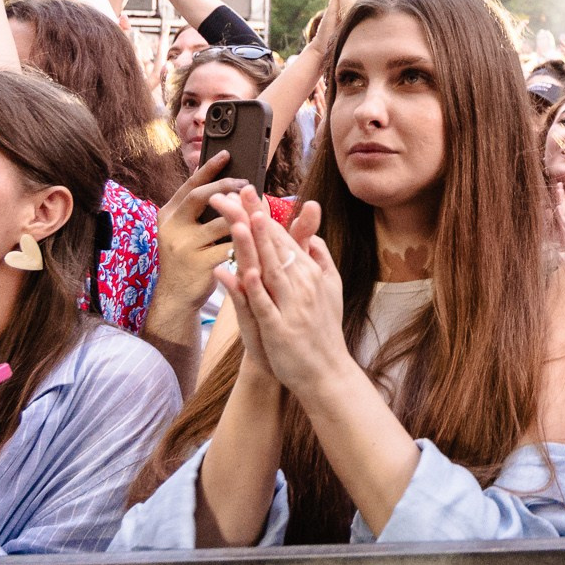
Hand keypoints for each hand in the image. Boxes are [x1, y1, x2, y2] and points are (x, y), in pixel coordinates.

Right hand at [155, 151, 245, 310]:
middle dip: (226, 187)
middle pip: (200, 197)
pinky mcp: (198, 264)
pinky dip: (244, 240)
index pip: (190, 185)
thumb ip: (198, 210)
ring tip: (258, 209)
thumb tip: (224, 181)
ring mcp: (183, 246)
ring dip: (242, 215)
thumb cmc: (188, 258)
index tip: (226, 154)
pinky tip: (258, 236)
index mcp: (168, 214)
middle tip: (248, 183)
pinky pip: (228, 247)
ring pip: (219, 223)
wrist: (177, 296)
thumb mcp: (185, 231)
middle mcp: (171, 227)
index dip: (208, 169)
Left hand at [213, 190, 349, 395]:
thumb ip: (321, 259)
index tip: (245, 191)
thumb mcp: (331, 288)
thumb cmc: (324, 330)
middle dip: (251, 217)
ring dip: (256, 244)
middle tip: (233, 192)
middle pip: (273, 245)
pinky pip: (265, 305)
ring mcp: (292, 306)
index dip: (261, 213)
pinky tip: (244, 272)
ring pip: (270, 269)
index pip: (282, 237)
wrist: (327, 373)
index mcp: (310, 273)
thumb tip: (313, 235)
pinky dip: (255, 288)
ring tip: (244, 219)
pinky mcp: (281, 329)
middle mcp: (302, 284)